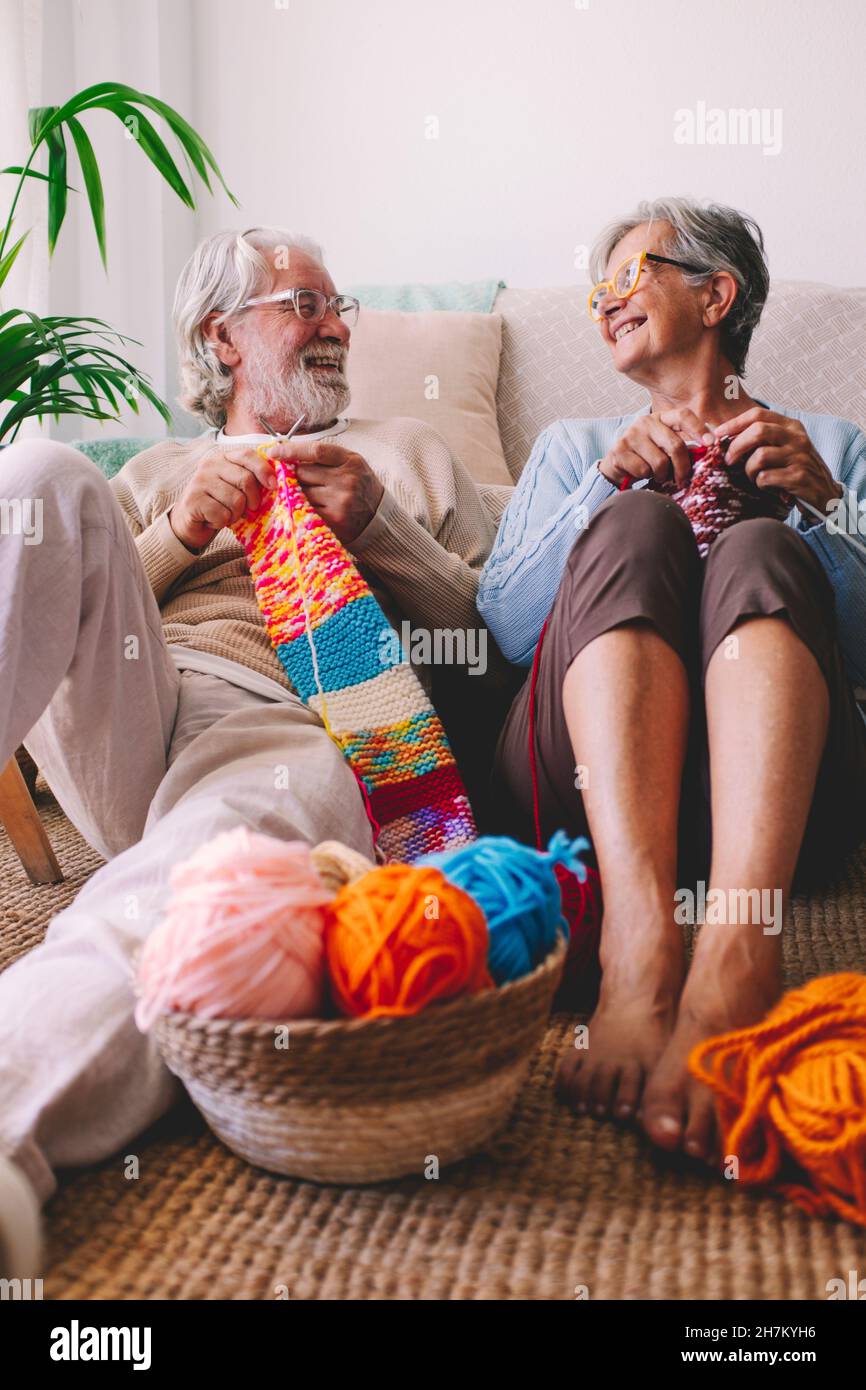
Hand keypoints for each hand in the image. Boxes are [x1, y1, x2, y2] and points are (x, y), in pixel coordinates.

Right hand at [169, 444, 276, 550]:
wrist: (191, 522)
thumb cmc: (219, 504)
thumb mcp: (237, 488)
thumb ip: (252, 480)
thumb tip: (274, 482)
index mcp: (223, 458)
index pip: (247, 455)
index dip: (263, 469)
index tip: (273, 486)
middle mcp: (210, 465)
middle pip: (245, 479)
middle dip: (252, 500)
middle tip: (248, 509)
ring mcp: (199, 481)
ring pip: (236, 500)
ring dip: (236, 514)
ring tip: (226, 514)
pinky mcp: (193, 500)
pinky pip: (222, 514)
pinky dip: (222, 522)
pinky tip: (214, 519)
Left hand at [273, 440, 384, 545]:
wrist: (379, 517)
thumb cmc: (360, 486)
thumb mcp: (351, 464)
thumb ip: (325, 457)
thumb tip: (288, 452)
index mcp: (350, 461)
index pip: (315, 450)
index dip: (291, 450)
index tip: (273, 452)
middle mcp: (346, 480)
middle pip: (304, 472)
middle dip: (295, 475)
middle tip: (294, 479)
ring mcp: (340, 501)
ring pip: (302, 492)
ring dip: (298, 493)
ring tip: (307, 495)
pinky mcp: (335, 520)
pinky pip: (307, 509)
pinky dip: (302, 507)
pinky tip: (306, 507)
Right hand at [598, 408, 712, 487]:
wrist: (617, 466)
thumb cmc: (647, 457)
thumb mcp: (665, 447)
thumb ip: (682, 446)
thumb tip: (707, 451)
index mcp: (660, 417)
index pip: (683, 415)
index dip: (699, 428)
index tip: (711, 443)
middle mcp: (645, 422)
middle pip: (675, 445)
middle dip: (682, 467)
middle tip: (682, 479)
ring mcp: (631, 435)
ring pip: (660, 462)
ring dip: (661, 475)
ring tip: (656, 474)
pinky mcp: (619, 450)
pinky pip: (643, 470)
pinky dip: (645, 477)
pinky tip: (639, 474)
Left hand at [718, 408, 842, 514]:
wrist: (824, 494)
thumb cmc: (795, 470)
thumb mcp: (785, 447)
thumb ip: (763, 439)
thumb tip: (724, 436)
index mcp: (792, 426)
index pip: (758, 415)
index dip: (734, 423)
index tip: (718, 434)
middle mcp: (797, 438)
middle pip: (758, 431)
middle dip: (736, 446)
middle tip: (728, 460)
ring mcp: (800, 457)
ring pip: (759, 456)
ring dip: (749, 470)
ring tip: (754, 477)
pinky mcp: (799, 477)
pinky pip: (766, 478)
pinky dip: (760, 484)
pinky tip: (767, 487)